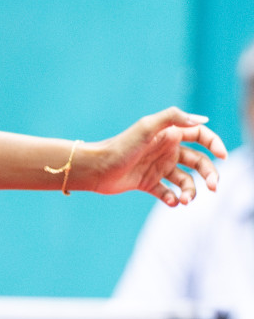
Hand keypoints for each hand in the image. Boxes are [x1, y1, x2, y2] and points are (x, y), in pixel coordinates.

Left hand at [84, 107, 227, 205]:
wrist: (96, 168)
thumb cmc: (121, 146)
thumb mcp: (146, 127)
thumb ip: (173, 118)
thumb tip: (202, 119)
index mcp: (168, 135)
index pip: (200, 135)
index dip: (215, 143)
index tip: (222, 156)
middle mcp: (166, 151)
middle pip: (199, 162)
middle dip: (210, 174)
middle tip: (213, 187)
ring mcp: (158, 168)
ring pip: (186, 181)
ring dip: (192, 191)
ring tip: (186, 199)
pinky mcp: (148, 184)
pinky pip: (169, 194)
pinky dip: (173, 199)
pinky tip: (172, 201)